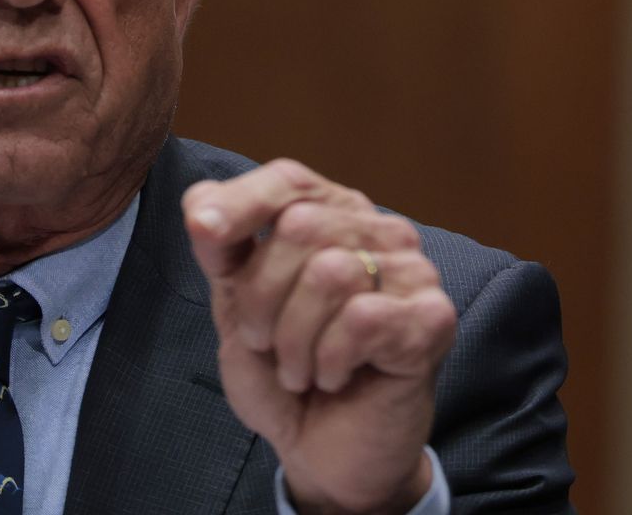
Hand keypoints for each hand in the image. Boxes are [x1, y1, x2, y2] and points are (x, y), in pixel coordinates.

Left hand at [183, 159, 457, 513]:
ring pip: (330, 273)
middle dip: (261, 297)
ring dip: (294, 339)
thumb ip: (221, 251)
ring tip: (301, 368)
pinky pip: (362, 319)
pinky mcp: (433, 319)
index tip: (203, 232)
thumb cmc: (286, 375)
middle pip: (300, 225)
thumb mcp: (237, 307)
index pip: (290, 180)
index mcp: (336, 218)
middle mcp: (382, 233)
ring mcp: (415, 273)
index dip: (241, 200)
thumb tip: (198, 207)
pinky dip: (330, 359)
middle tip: (267, 344)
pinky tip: (336, 376)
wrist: (325, 453)